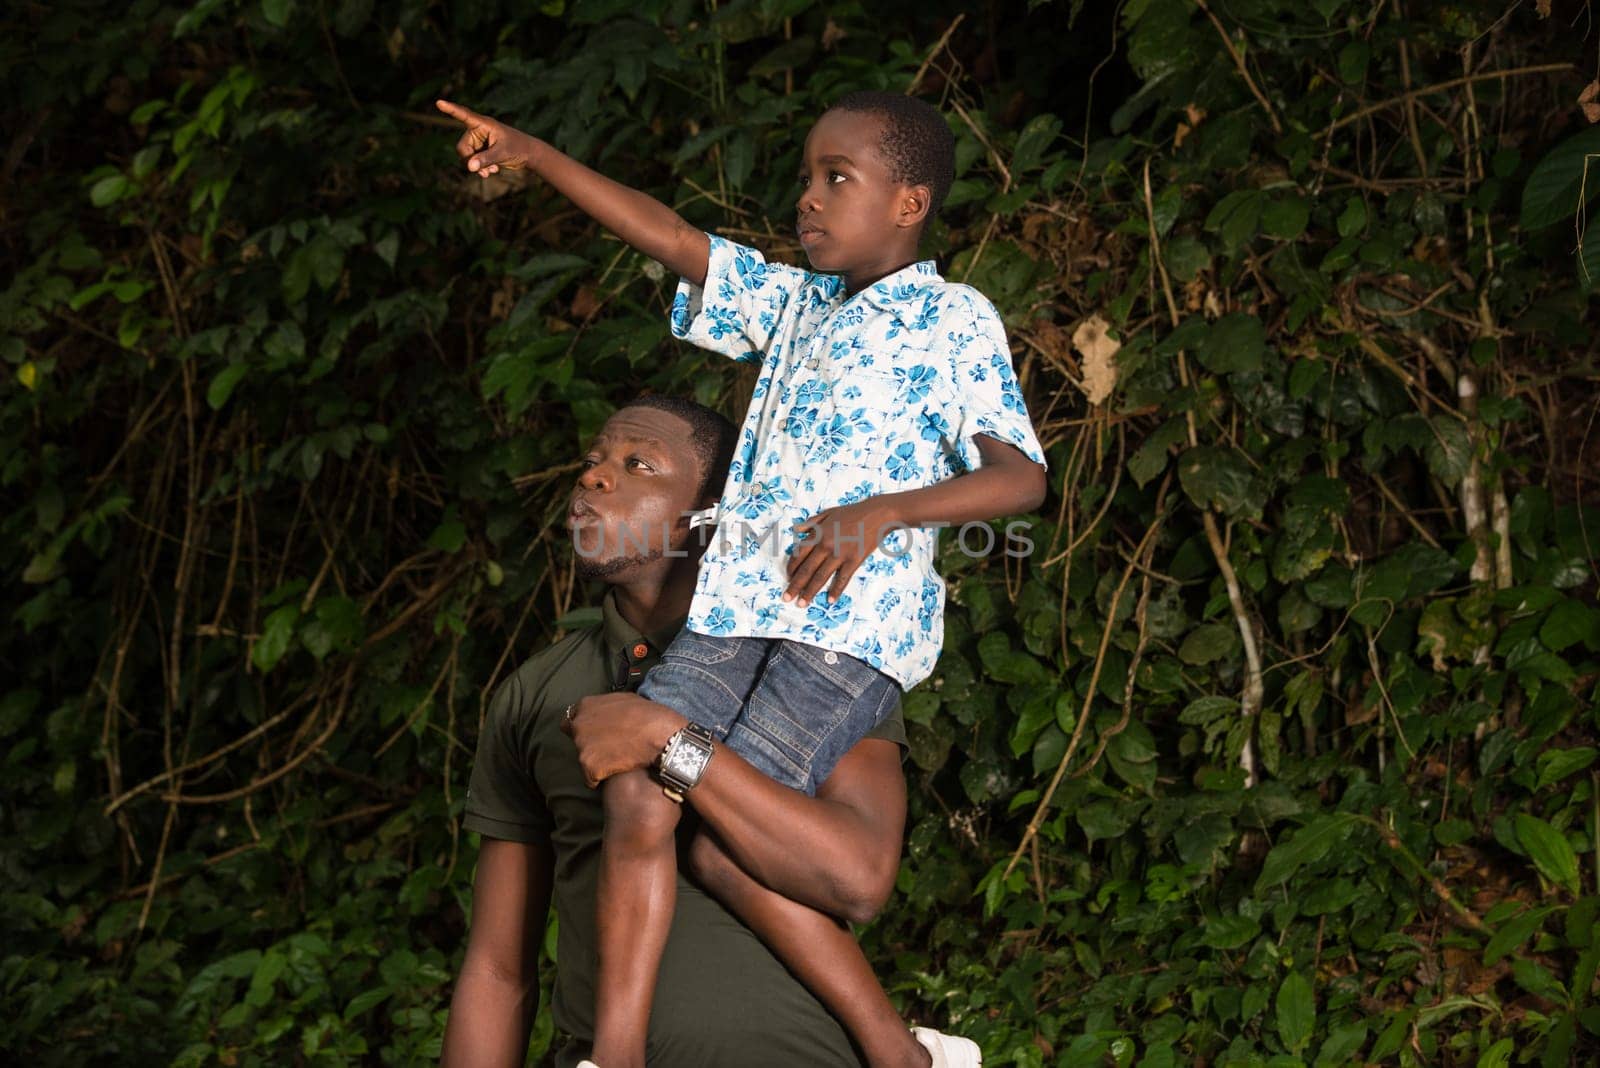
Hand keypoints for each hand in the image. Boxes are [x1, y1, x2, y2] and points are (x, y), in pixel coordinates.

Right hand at [435, 99, 537, 176]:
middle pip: (462, 147)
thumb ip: (485, 159)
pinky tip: (492, 171)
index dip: (451, 109)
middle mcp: (478, 131)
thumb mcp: (502, 153)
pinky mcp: (482, 150)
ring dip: (476, 166)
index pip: (464, 115)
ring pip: (466, 156)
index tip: (439, 102)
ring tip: (491, 172)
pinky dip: (480, 168)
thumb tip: (469, 167)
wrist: (529, 155)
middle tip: (483, 171)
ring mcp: (479, 141)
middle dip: (470, 160)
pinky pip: (473, 161)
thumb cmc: (518, 148)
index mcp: (483, 124)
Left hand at [561, 693, 684, 787]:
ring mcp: (583, 746)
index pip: (570, 720)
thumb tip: (605, 713)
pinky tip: (616, 772)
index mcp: (587, 706)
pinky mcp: (589, 767)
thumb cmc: (648, 715)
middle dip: (589, 745)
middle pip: (576, 741)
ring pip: (584, 760)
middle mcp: (579, 725)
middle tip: (609, 749)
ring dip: (597, 762)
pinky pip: (591, 779)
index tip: (594, 735)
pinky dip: (601, 779)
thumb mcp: (625, 700)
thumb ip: (606, 707)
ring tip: (617, 760)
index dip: (583, 729)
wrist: (659, 735)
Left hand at [785, 497, 902, 605]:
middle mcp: (826, 546)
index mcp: (818, 535)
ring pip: (821, 577)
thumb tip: (796, 531)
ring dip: (810, 592)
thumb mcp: (828, 513)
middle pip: (806, 570)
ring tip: (802, 604)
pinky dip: (836, 591)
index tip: (787, 578)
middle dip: (795, 586)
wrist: (877, 514)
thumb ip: (811, 523)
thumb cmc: (853, 513)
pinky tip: (830, 601)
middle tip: (786, 598)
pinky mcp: (854, 560)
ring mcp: (840, 554)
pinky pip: (842, 579)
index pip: (798, 555)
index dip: (791, 568)